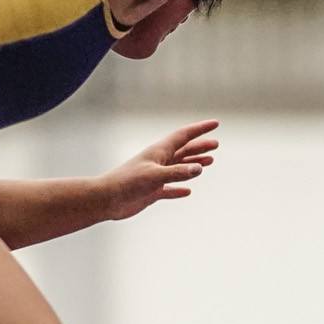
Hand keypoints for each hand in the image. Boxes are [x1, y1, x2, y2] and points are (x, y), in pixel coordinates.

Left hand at [100, 120, 219, 221]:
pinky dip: (179, 189)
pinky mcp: (151, 191)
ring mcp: (156, 176)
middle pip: (184, 150)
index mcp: (159, 151)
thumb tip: (199, 167)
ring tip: (209, 162)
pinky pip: (170, 188)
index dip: (200, 129)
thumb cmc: (127, 183)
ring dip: (194, 164)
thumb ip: (177, 172)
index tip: (215, 124)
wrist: (107, 199)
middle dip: (200, 147)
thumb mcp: (155, 176)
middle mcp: (158, 161)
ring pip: (179, 167)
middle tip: (216, 145)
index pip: (184, 136)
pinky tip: (187, 191)